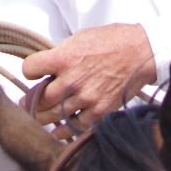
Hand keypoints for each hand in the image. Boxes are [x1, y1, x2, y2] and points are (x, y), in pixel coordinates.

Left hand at [22, 24, 154, 128]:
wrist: (141, 53)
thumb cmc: (113, 41)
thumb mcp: (81, 37)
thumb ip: (63, 53)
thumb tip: (50, 65)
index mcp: (64, 57)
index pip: (30, 69)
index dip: (30, 71)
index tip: (33, 74)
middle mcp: (71, 80)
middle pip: (40, 98)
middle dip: (32, 102)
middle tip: (28, 104)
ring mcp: (85, 98)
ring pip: (54, 115)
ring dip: (44, 118)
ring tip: (39, 118)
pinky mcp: (99, 111)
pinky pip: (75, 126)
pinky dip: (64, 131)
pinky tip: (57, 132)